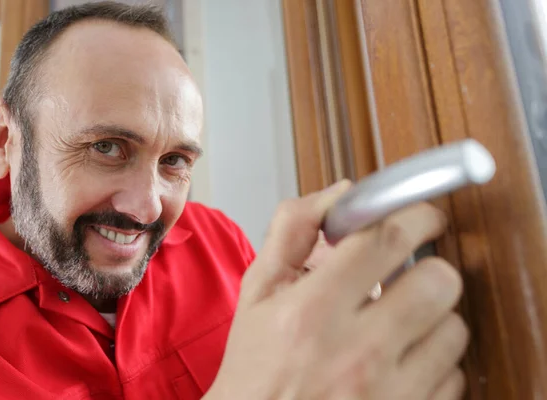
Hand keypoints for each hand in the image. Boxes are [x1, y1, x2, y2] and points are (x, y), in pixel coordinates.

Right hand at [207, 180, 468, 399]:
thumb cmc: (256, 369)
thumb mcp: (257, 294)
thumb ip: (292, 233)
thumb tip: (338, 194)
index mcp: (312, 311)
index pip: (386, 239)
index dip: (415, 215)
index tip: (423, 216)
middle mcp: (355, 352)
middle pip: (436, 280)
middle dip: (428, 266)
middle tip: (409, 272)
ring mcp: (388, 392)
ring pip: (453, 327)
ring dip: (431, 316)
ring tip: (400, 322)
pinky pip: (454, 375)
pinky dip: (434, 361)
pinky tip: (402, 360)